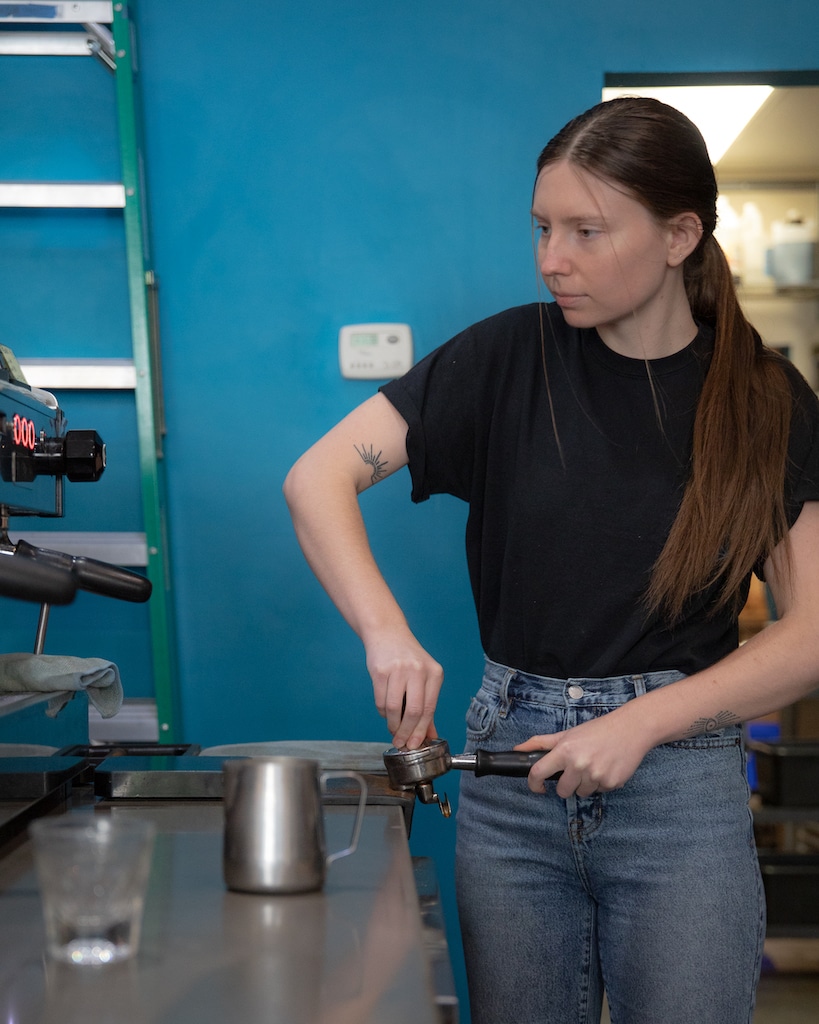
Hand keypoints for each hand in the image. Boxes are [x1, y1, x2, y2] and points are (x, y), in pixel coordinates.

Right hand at [365, 630, 442, 748]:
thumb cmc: (408, 659)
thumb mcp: (424, 679)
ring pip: (394, 708)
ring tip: (393, 728)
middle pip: (414, 711)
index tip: (414, 745)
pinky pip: (381, 701)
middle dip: (406, 732)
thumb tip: (429, 736)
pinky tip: (386, 711)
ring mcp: (398, 670)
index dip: (421, 731)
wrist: (387, 633)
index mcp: (434, 673)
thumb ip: (427, 707)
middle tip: (401, 743)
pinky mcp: (380, 671)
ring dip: (392, 724)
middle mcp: (418, 670)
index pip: (429, 709)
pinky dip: (383, 712)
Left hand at [515, 706, 651, 798]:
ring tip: (594, 765)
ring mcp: (596, 776)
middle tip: (576, 770)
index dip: (534, 784)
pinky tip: (606, 767)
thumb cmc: (597, 730)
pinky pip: (599, 792)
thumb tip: (517, 750)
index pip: (539, 773)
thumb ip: (540, 743)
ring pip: (581, 793)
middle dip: (566, 784)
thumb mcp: (567, 733)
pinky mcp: (611, 784)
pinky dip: (601, 783)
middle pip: (562, 791)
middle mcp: (579, 765)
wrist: (630, 729)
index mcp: (565, 751)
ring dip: (585, 784)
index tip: (537, 787)